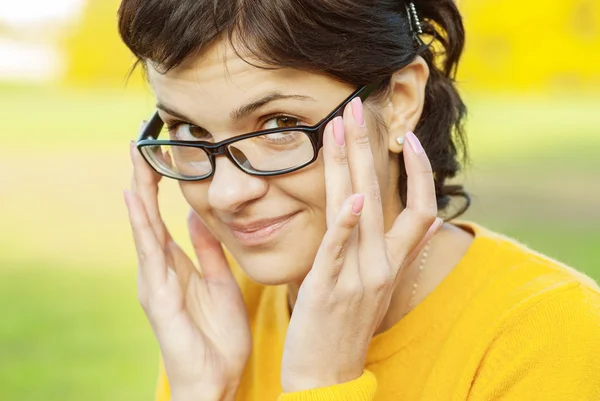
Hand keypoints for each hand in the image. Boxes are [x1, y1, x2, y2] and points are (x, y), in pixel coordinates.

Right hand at [124, 133, 250, 400]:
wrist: (217, 378)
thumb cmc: (219, 335)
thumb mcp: (220, 281)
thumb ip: (208, 250)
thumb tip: (197, 216)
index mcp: (177, 265)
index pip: (162, 217)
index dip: (159, 187)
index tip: (160, 156)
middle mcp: (160, 269)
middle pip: (147, 217)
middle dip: (143, 181)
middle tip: (139, 143)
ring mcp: (156, 282)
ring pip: (144, 230)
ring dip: (138, 194)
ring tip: (136, 161)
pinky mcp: (159, 296)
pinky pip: (151, 255)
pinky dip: (142, 227)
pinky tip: (136, 202)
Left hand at [280, 98, 441, 391]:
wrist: (327, 375)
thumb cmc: (342, 325)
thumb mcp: (366, 285)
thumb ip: (372, 250)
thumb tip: (372, 218)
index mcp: (391, 263)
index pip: (419, 209)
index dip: (419, 173)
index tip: (409, 139)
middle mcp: (382, 265)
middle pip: (383, 194)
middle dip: (369, 148)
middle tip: (356, 108)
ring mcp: (358, 277)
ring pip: (359, 210)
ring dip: (350, 165)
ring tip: (339, 126)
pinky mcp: (329, 289)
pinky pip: (340, 251)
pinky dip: (347, 223)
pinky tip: (352, 197)